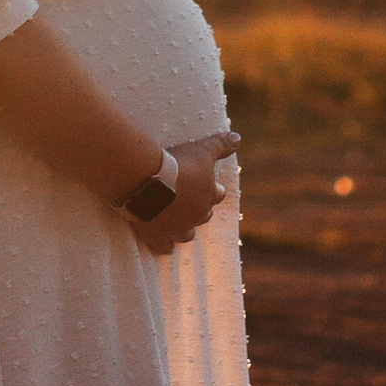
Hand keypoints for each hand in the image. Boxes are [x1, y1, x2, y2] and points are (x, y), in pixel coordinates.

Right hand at [132, 130, 240, 255]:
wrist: (148, 182)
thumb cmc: (177, 164)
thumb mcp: (201, 150)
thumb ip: (220, 145)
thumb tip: (237, 138)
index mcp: (208, 195)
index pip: (217, 194)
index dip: (214, 190)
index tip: (209, 185)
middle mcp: (196, 215)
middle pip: (204, 215)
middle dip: (199, 209)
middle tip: (190, 200)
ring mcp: (177, 228)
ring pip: (187, 234)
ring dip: (185, 228)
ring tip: (178, 222)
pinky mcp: (158, 236)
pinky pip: (164, 248)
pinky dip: (164, 245)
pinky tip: (163, 242)